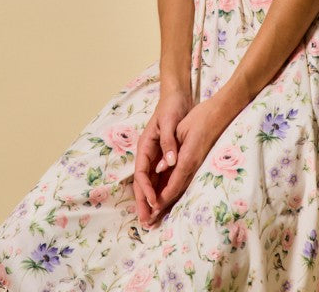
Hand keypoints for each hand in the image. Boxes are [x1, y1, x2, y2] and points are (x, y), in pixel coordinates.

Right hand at [132, 89, 192, 227]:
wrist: (176, 96)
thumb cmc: (171, 107)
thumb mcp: (169, 122)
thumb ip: (168, 143)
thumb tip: (168, 164)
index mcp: (145, 145)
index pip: (141, 173)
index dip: (146, 190)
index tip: (153, 203)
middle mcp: (148, 153)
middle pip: (142, 182)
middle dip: (143, 202)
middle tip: (146, 222)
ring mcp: (155, 155)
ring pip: (150, 182)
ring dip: (150, 200)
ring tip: (151, 219)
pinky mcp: (164, 156)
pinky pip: (159, 177)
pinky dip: (159, 191)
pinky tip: (162, 203)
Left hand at [149, 98, 225, 222]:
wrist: (222, 112)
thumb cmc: (201, 117)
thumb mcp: (182, 129)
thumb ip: (170, 149)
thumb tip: (159, 168)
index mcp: (187, 159)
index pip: (173, 185)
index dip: (161, 199)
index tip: (151, 210)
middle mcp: (193, 166)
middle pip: (176, 191)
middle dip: (163, 205)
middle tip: (150, 220)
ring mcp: (198, 164)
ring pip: (181, 186)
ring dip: (168, 200)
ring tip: (156, 212)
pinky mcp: (199, 161)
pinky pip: (185, 178)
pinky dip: (174, 188)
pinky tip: (167, 192)